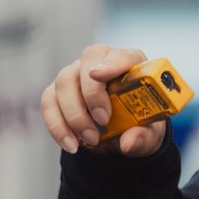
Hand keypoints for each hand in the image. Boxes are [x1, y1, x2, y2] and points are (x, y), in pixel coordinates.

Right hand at [41, 44, 166, 157]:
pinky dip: (58, 126)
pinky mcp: (58, 91)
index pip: (118, 54)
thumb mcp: (149, 132)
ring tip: (91, 139)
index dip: (109, 63)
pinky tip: (72, 144)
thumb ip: (143, 137)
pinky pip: (49, 102)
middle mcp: (99, 62)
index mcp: (129, 63)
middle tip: (103, 122)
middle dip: (92, 94)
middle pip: (87, 63)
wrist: (122, 133)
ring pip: (64, 82)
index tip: (100, 75)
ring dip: (75, 114)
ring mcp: (76, 74)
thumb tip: (129, 143)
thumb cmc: (139, 122)